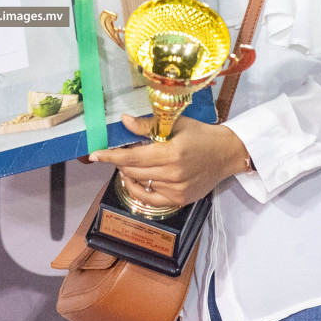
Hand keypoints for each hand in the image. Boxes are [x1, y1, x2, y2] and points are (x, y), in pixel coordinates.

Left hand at [89, 114, 252, 208]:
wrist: (226, 153)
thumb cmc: (200, 135)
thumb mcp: (175, 124)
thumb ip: (147, 126)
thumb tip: (124, 121)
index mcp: (172, 152)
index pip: (132, 157)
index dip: (110, 156)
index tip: (94, 155)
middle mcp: (173, 174)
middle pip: (133, 171)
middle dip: (119, 162)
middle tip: (118, 153)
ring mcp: (177, 189)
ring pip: (140, 184)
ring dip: (129, 174)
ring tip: (129, 164)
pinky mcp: (180, 199)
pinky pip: (151, 198)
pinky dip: (139, 189)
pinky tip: (136, 180)